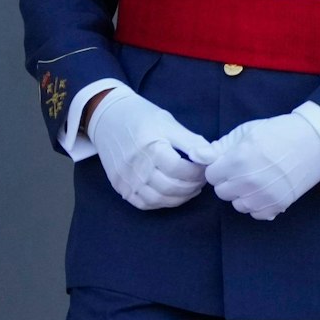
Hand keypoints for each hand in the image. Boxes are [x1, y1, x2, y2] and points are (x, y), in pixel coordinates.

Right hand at [87, 86, 215, 210]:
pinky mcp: (119, 186)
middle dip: (192, 186)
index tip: (205, 167)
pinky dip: (160, 202)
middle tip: (200, 179)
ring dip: (179, 198)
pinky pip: (143, 203)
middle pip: (171, 188)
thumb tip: (212, 157)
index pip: (181, 170)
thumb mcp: (168, 123)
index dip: (198, 173)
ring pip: (158, 199)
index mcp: (151, 148)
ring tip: (189, 187)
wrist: (107, 117)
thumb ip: (191, 142)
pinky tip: (171, 194)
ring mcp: (126, 179)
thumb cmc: (141, 116)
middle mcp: (137, 167)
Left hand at [204, 112, 319, 220]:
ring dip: (243, 194)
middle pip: (222, 192)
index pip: (211, 176)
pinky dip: (258, 204)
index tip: (231, 161)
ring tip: (258, 178)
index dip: (219, 167)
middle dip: (229, 181)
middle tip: (245, 168)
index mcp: (238, 160)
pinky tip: (267, 189)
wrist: (314, 142)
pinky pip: (255, 213)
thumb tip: (195, 155)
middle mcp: (248, 182)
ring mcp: (263, 197)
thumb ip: (219, 147)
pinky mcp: (277, 206)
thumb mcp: (246, 132)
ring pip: (237, 205)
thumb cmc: (278, 132)